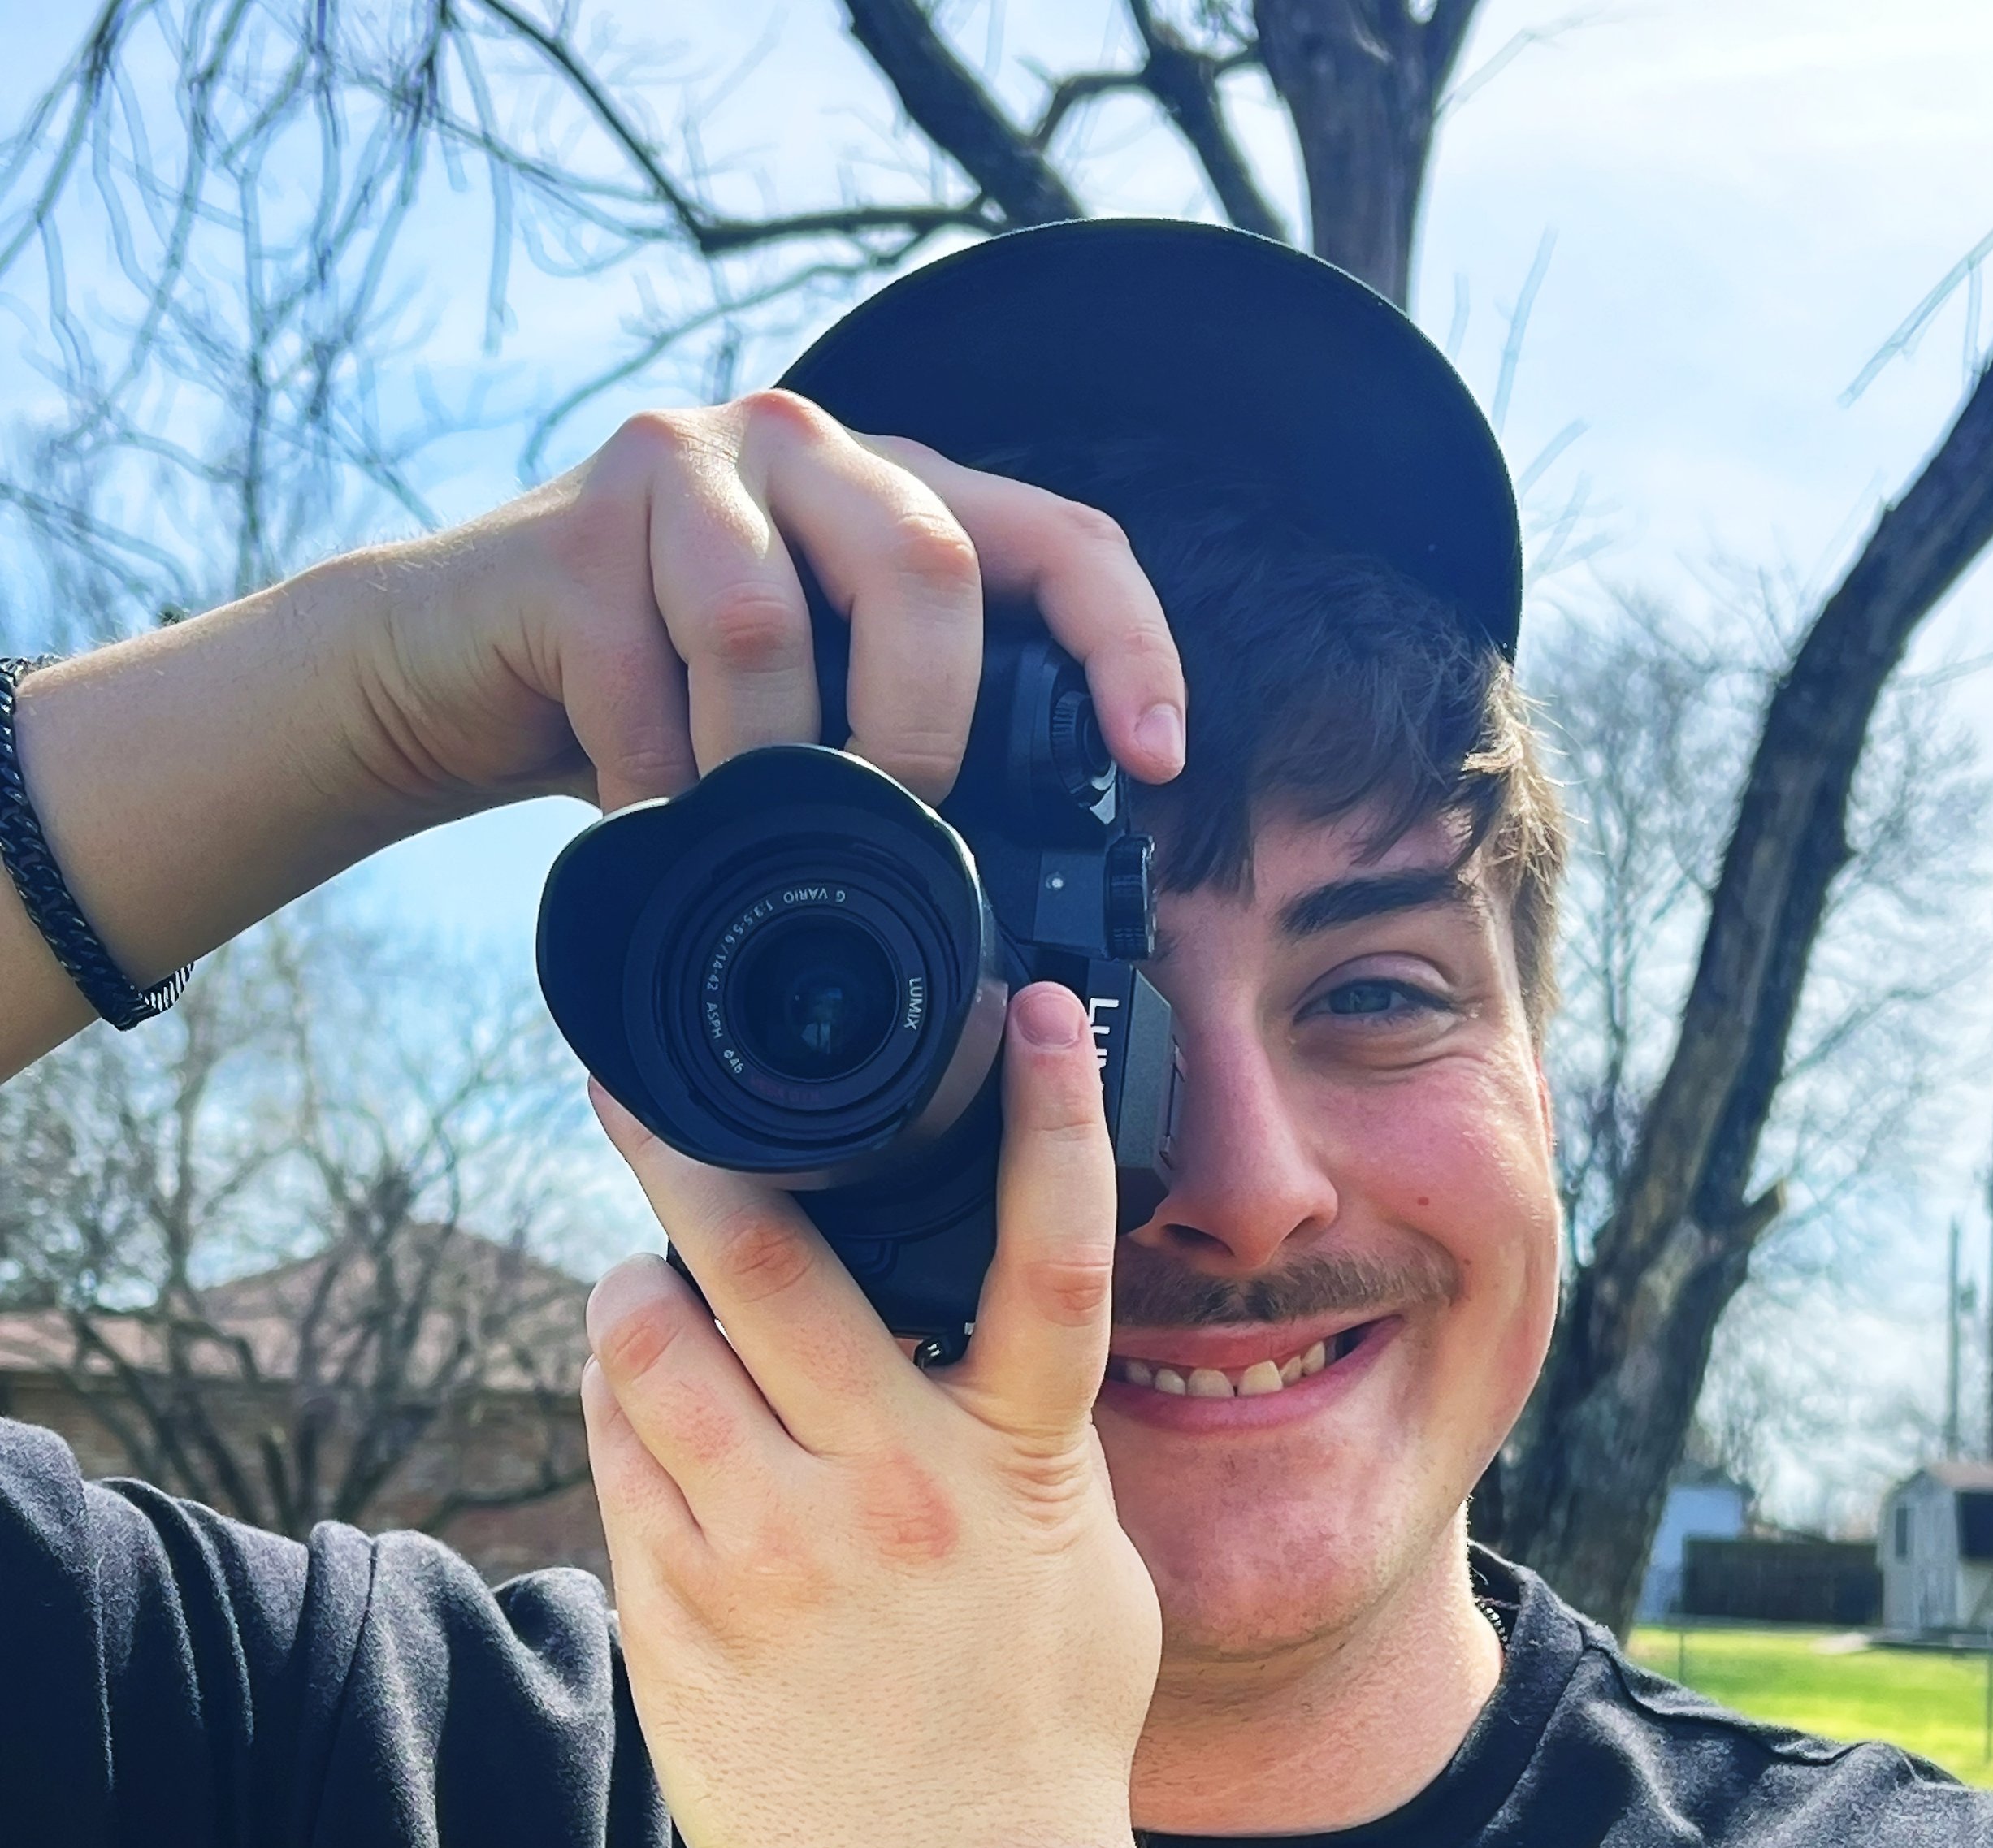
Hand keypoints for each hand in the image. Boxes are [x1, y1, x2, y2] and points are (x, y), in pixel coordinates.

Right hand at [346, 392, 1187, 819]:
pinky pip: (645, 682)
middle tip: (878, 823)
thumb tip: (1019, 870)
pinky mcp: (577, 528)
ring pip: (769, 627)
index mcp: (892, 493)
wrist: (454, 671)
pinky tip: (635, 799)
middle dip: (917, 735)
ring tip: (728, 817)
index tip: (1154, 760)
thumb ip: (904, 733)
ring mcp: (686, 465)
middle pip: (927, 570)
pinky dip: (650, 780)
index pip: (1061, 536)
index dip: (1127, 643)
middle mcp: (805, 447)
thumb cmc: (654, 706)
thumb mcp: (808, 715)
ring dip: (757, 766)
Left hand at [580, 983, 1160, 1847]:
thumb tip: (977, 1340)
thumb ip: (1028, 1442)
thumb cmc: (1037, 1740)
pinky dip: (620, 1409)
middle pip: (765, 1262)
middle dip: (685, 1145)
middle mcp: (887, 1491)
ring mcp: (765, 1554)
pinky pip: (614, 1463)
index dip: (1049, 1118)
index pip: (1048, 1257)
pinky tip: (644, 1413)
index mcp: (1014, 1471)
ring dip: (634, 1293)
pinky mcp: (672, 1618)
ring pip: (647, 1351)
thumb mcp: (1082, 1570)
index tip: (1034, 1011)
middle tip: (633, 1079)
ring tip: (648, 1291)